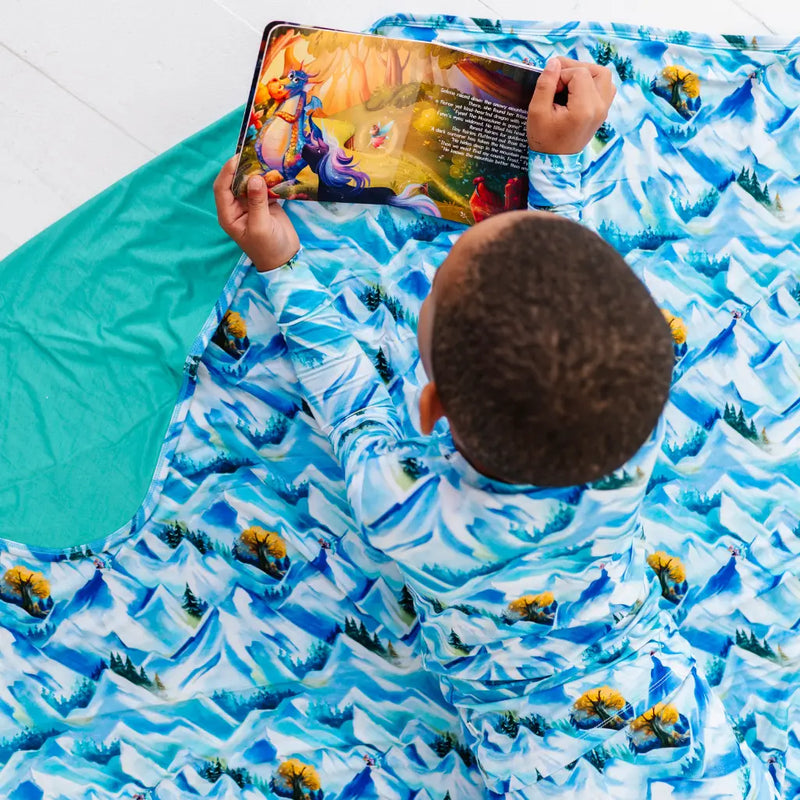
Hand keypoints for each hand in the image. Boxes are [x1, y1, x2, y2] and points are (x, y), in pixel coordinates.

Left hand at [213, 156, 300, 271]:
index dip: (227, 172)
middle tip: (253, 153)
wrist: (285, 260)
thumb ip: (257, 202)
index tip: (238, 158)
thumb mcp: (261, 227)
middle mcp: (236, 207)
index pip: (222, 188)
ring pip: (249, 182)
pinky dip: (268, 178)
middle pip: (234, 181)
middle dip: (242, 168)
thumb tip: (254, 178)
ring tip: (265, 158)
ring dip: (256, 171)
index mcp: (228, 215)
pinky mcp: (264, 203)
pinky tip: (274, 169)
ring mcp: (250, 204)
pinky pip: (263, 186)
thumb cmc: (268, 249)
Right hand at [527, 56, 615, 154]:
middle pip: (595, 70)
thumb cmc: (544, 139)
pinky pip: (606, 87)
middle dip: (575, 68)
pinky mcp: (603, 111)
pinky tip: (578, 89)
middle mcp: (599, 107)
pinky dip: (593, 82)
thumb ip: (545, 85)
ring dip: (586, 73)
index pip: (579, 73)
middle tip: (558, 78)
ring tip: (569, 82)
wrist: (555, 162)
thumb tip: (553, 62)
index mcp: (584, 108)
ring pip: (603, 76)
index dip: (562, 74)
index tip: (550, 88)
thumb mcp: (537, 112)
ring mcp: (604, 110)